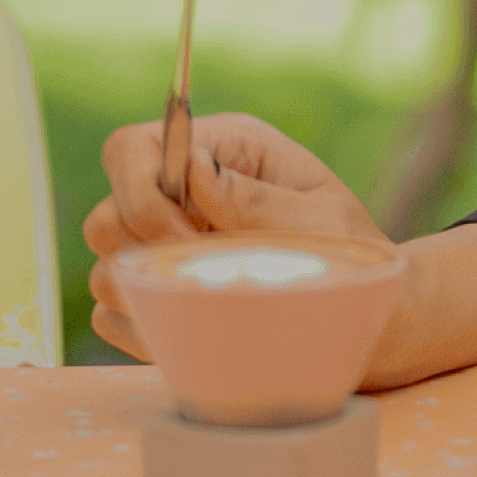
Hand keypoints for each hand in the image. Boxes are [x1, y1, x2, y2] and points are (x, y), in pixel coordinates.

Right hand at [82, 112, 386, 362]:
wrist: (373, 315)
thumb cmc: (352, 256)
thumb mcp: (321, 221)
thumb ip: (256, 199)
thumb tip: (193, 167)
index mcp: (220, 150)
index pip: (130, 149)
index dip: (142, 196)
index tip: (191, 239)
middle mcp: (182, 194)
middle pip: (104, 213)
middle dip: (144, 250)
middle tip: (206, 275)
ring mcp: (165, 249)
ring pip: (103, 268)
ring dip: (150, 291)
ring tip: (214, 300)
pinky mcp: (162, 299)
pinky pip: (114, 317)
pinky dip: (147, 326)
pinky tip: (201, 326)